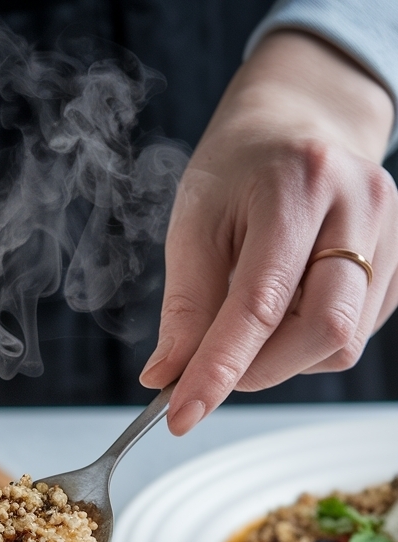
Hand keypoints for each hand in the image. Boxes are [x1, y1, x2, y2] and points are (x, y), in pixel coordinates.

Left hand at [140, 31, 397, 433]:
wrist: (301, 126)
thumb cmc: (240, 172)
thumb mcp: (194, 223)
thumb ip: (185, 306)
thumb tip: (167, 377)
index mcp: (300, 182)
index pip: (259, 302)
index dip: (219, 369)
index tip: (181, 415)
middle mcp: (360, 204)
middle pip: (322, 329)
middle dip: (258, 370)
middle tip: (212, 370)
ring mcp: (392, 235)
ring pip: (340, 344)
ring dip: (282, 359)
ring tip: (250, 325)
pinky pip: (352, 337)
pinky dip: (306, 346)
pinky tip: (286, 311)